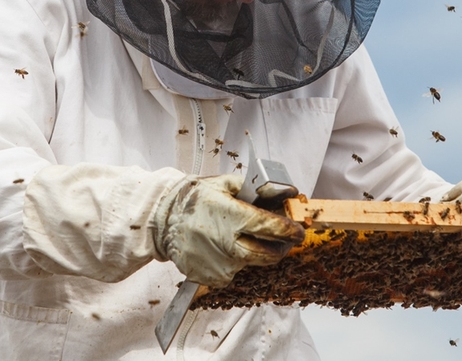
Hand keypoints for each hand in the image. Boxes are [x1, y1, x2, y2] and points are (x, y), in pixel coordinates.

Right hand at [153, 174, 304, 287]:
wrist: (163, 220)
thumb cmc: (193, 200)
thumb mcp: (224, 184)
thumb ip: (255, 189)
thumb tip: (283, 192)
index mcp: (232, 217)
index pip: (272, 227)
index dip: (290, 230)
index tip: (298, 230)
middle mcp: (228, 243)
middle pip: (267, 254)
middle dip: (279, 248)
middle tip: (282, 241)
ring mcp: (220, 264)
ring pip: (250, 263)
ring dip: (252, 253)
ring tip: (237, 238)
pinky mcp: (212, 277)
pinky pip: (232, 272)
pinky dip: (233, 262)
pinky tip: (221, 248)